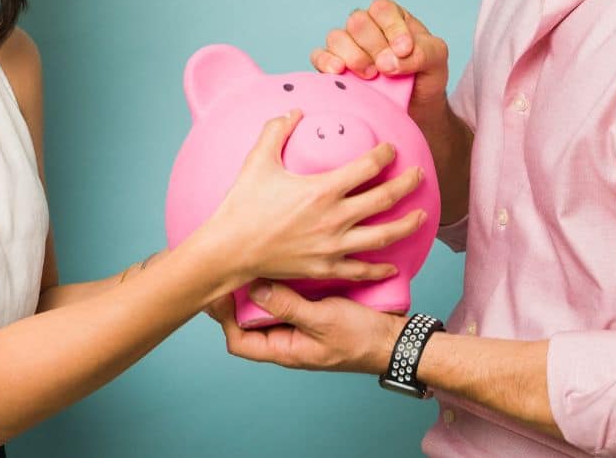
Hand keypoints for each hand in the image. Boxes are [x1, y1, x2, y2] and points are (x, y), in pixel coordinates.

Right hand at [197, 111, 426, 284]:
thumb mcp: (258, 160)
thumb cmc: (242, 205)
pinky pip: (361, 268)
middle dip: (408, 184)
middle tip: (419, 174)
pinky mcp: (326, 268)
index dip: (384, 154)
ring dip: (407, 224)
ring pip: (384, 235)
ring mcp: (333, 246)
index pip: (368, 166)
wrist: (229, 250)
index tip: (391, 148)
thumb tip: (294, 111)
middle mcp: (335, 218)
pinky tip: (392, 265)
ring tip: (422, 215)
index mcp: (323, 189)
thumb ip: (276, 130)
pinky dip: (380, 268)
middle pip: (385, 198)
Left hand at [208, 282, 405, 374]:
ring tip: (247, 264)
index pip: (239, 343)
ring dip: (257, 290)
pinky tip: (278, 265)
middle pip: (248, 324)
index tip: (221, 294)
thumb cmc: (361, 338)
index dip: (225, 321)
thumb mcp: (323, 320)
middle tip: (227, 272)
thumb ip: (289, 306)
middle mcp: (287, 340)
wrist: (394, 339)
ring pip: (266, 310)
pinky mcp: (311, 312)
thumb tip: (255, 291)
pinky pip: (287, 300)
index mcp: (285, 350)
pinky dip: (279, 285)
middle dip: (236, 301)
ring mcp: (298, 327)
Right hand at [312, 0, 449, 118]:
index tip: (404, 50)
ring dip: (353, 56)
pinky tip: (339, 72)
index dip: (392, 28)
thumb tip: (388, 61)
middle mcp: (367, 27)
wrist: (417, 108)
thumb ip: (422, 53)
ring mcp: (347, 46)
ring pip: (336, 37)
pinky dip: (326, 62)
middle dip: (373, 46)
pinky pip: (318, 56)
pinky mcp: (333, 66)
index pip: (382, 9)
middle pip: (357, 22)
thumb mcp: (437, 60)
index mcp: (392, 18)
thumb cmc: (426, 77)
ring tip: (369, 75)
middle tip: (386, 68)